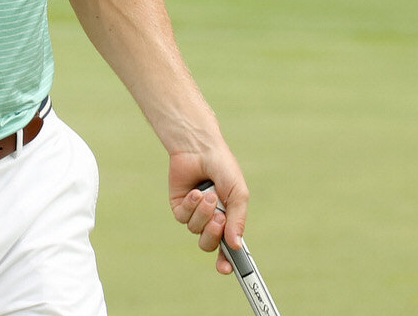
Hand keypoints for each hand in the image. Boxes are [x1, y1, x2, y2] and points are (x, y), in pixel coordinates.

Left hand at [168, 151, 247, 274]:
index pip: (228, 249)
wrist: (200, 148)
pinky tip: (195, 191)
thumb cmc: (223, 169)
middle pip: (208, 244)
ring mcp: (194, 215)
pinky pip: (183, 217)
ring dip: (203, 213)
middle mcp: (211, 221)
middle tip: (219, 217)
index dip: (227, 262)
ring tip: (208, 194)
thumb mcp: (238, 193)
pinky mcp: (179, 207)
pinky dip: (190, 205)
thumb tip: (236, 245)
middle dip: (213, 232)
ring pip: (195, 230)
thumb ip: (238, 220)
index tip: (226, 269)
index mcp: (229, 220)